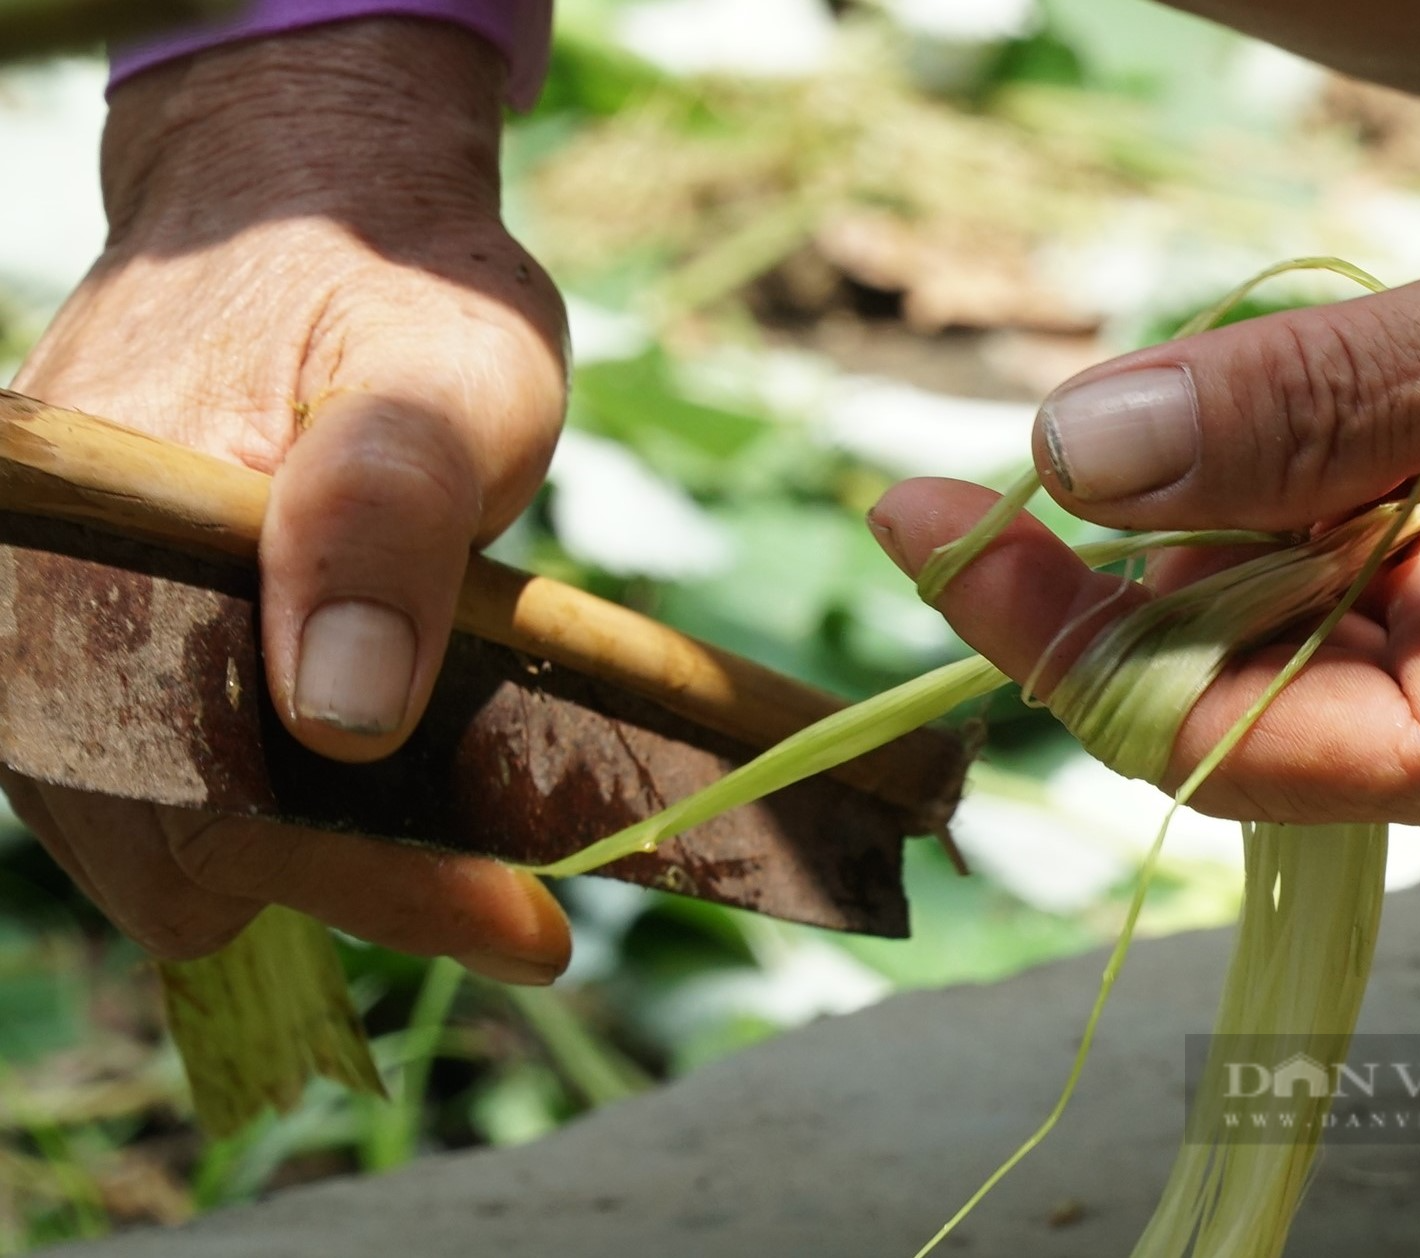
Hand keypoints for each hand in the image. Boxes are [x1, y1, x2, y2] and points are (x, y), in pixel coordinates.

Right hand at [0, 19, 572, 979]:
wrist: (309, 209)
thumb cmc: (392, 282)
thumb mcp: (442, 373)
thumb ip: (385, 519)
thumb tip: (336, 723)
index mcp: (109, 540)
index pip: (206, 793)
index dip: (371, 878)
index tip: (523, 931)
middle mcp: (48, 605)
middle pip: (168, 847)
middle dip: (345, 888)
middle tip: (516, 907)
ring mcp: (62, 632)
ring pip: (157, 834)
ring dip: (306, 862)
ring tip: (464, 860)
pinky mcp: (102, 642)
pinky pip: (165, 779)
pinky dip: (265, 812)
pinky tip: (378, 801)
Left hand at [870, 130, 1419, 852]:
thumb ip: (1313, 405)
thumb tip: (1080, 447)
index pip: (1232, 742)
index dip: (1064, 645)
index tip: (927, 535)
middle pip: (1230, 697)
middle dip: (1094, 587)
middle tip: (950, 490)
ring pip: (1267, 625)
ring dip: (1176, 527)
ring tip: (1119, 422)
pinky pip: (1330, 563)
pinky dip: (1262, 490)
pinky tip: (1228, 421)